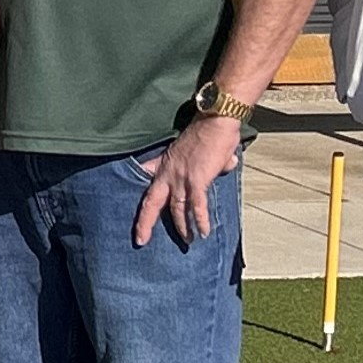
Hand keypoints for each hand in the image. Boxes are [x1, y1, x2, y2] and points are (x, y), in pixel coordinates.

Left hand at [131, 114, 244, 248]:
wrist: (215, 121)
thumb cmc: (208, 132)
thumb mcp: (193, 147)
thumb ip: (205, 161)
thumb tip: (225, 165)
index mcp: (165, 165)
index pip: (149, 188)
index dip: (142, 203)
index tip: (136, 217)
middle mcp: (169, 173)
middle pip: (151, 203)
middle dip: (145, 223)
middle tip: (141, 240)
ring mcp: (181, 177)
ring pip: (176, 209)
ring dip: (182, 227)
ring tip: (187, 241)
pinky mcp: (197, 180)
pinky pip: (196, 206)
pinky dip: (200, 220)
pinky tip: (203, 232)